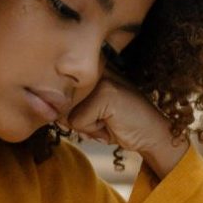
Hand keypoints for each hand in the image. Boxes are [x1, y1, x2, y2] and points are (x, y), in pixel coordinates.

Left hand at [63, 75, 187, 179]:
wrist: (152, 134)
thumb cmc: (119, 123)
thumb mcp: (89, 113)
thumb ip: (67, 108)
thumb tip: (50, 112)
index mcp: (90, 69)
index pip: (59, 92)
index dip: (73, 111)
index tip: (99, 112)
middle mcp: (94, 68)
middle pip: (61, 103)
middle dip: (79, 120)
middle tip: (105, 119)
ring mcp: (101, 78)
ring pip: (68, 114)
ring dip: (87, 126)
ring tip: (109, 121)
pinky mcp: (105, 93)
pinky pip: (78, 122)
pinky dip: (94, 131)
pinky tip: (113, 124)